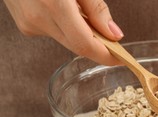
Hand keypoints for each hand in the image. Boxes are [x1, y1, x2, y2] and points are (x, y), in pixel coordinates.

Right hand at [4, 0, 123, 65]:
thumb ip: (96, 8)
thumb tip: (114, 34)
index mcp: (54, 4)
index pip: (85, 45)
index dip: (106, 56)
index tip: (121, 59)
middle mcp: (38, 18)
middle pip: (77, 46)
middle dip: (98, 47)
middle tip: (114, 41)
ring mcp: (28, 23)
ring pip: (66, 40)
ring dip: (82, 34)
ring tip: (85, 14)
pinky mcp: (25, 24)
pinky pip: (54, 32)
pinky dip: (67, 27)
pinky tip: (67, 11)